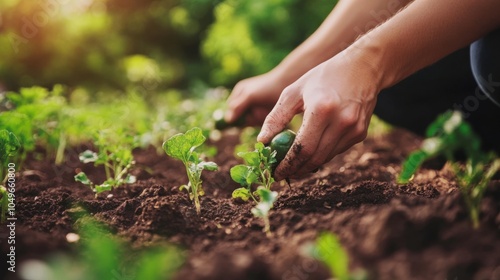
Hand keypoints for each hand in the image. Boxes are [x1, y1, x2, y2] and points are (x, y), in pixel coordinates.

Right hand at [225, 70, 287, 125]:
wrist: (288, 82)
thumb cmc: (267, 87)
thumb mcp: (250, 96)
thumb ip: (237, 107)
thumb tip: (228, 120)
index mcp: (238, 93)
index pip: (231, 111)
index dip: (237, 116)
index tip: (247, 115)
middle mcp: (245, 100)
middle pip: (242, 117)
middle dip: (250, 117)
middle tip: (259, 109)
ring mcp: (255, 106)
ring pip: (252, 120)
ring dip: (258, 118)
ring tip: (266, 109)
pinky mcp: (264, 111)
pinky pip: (260, 120)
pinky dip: (264, 119)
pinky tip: (270, 112)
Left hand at [257, 52, 380, 179]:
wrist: (362, 68)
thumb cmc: (322, 77)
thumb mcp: (293, 92)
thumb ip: (276, 118)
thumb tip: (262, 142)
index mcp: (322, 109)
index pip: (302, 149)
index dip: (287, 165)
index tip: (275, 173)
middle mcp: (341, 121)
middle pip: (314, 159)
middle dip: (295, 170)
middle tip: (281, 174)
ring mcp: (354, 129)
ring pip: (325, 158)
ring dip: (307, 166)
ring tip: (292, 166)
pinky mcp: (360, 133)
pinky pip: (336, 151)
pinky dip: (321, 155)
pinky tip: (310, 152)